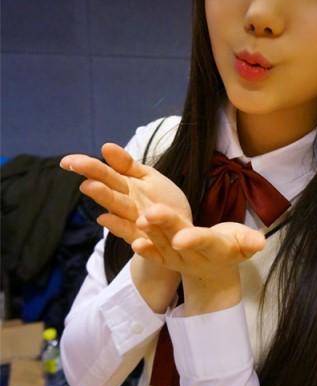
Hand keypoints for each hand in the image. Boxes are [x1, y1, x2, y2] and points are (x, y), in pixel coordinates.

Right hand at [59, 144, 191, 245]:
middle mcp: (125, 204)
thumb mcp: (146, 177)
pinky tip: (105, 219)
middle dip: (95, 180)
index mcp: (125, 186)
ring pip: (118, 209)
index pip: (102, 174)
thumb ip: (126, 164)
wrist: (181, 231)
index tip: (66, 161)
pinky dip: (120, 227)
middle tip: (77, 168)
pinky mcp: (145, 239)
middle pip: (108, 191)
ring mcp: (133, 222)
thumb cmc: (161, 201)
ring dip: (104, 197)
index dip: (86, 166)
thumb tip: (105, 146)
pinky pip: (132, 233)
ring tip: (89, 186)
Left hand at [133, 203, 265, 282]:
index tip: (180, 237)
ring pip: (163, 244)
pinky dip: (146, 252)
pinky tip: (134, 244)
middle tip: (150, 214)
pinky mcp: (167, 259)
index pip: (205, 241)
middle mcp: (194, 255)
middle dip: (165, 227)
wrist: (216, 271)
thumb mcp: (246, 243)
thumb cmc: (231, 247)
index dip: (193, 239)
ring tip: (140, 219)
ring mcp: (178, 259)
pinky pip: (155, 257)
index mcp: (216, 248)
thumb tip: (260, 242)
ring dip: (151, 233)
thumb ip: (251, 241)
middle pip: (179, 238)